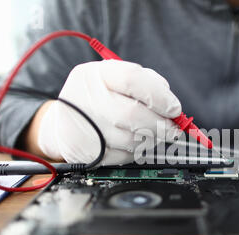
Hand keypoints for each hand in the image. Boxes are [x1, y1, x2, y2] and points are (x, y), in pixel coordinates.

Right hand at [37, 60, 181, 164]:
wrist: (63, 124)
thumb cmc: (97, 98)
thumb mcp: (114, 78)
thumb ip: (144, 82)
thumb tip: (170, 103)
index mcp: (94, 75)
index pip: (132, 79)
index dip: (160, 95)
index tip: (175, 108)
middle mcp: (85, 99)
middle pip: (132, 114)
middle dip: (161, 124)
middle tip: (173, 128)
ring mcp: (84, 128)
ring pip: (132, 139)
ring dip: (152, 139)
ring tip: (155, 134)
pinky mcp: (87, 152)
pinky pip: (124, 156)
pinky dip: (137, 151)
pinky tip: (135, 142)